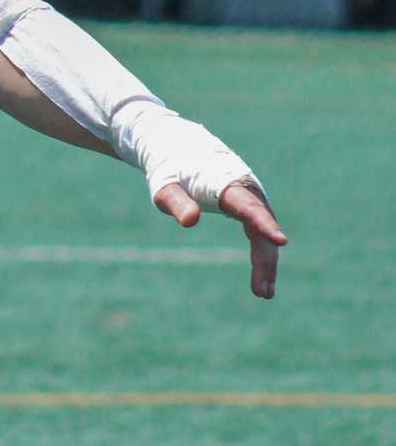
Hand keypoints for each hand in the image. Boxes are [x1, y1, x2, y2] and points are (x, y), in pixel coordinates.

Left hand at [152, 177, 286, 299]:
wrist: (181, 151)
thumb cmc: (172, 169)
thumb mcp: (166, 187)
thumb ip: (177, 203)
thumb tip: (190, 222)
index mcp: (229, 185)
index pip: (251, 208)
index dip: (265, 224)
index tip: (280, 241)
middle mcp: (248, 193)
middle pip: (262, 230)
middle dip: (265, 261)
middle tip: (262, 292)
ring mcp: (251, 202)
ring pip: (264, 236)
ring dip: (266, 265)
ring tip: (264, 294)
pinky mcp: (247, 210)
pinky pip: (258, 236)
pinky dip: (260, 257)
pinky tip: (261, 282)